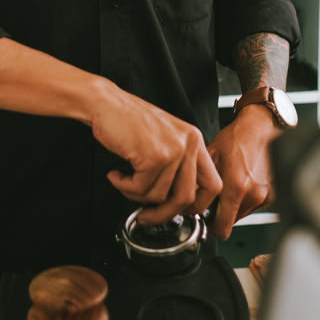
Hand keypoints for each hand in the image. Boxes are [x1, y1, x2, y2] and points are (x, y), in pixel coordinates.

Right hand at [90, 83, 222, 224]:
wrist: (106, 104)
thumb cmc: (129, 121)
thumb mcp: (164, 139)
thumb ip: (176, 167)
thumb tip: (176, 203)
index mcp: (194, 140)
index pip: (213, 184)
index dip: (197, 205)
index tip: (178, 210)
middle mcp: (189, 144)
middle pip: (187, 198)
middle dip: (164, 213)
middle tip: (147, 215)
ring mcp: (173, 150)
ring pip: (159, 197)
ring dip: (135, 195)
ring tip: (124, 179)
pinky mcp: (154, 156)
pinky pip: (140, 189)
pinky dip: (124, 186)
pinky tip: (117, 174)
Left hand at [206, 104, 280, 238]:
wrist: (260, 127)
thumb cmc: (236, 138)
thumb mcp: (211, 156)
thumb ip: (200, 183)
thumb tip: (189, 201)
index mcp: (236, 187)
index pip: (222, 229)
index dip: (210, 225)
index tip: (206, 216)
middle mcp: (253, 195)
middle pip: (231, 223)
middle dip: (221, 214)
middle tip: (216, 197)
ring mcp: (265, 196)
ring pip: (242, 215)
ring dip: (234, 206)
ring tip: (232, 184)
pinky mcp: (273, 195)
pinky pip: (254, 206)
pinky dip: (246, 199)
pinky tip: (244, 181)